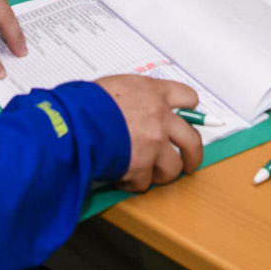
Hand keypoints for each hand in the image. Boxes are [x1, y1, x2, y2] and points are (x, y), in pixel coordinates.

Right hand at [95, 75, 203, 191]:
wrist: (77, 123)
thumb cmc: (88, 103)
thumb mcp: (116, 86)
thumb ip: (135, 97)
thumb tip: (137, 108)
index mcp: (154, 93)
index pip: (188, 96)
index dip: (190, 109)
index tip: (189, 118)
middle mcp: (161, 118)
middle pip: (192, 140)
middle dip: (193, 155)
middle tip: (189, 162)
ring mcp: (155, 144)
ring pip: (173, 167)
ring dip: (162, 174)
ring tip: (149, 174)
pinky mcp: (143, 167)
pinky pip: (145, 182)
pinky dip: (134, 183)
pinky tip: (122, 176)